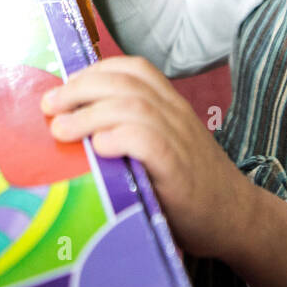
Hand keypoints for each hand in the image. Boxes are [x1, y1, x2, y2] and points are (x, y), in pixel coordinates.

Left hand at [42, 56, 252, 259]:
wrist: (237, 217)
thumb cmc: (190, 186)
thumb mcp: (164, 148)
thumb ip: (132, 134)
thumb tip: (75, 128)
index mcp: (171, 105)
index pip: (134, 68)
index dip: (95, 71)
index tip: (65, 87)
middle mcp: (176, 114)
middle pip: (125, 81)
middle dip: (80, 88)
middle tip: (50, 106)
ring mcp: (180, 138)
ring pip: (133, 105)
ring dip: (90, 113)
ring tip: (62, 129)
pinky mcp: (179, 169)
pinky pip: (149, 140)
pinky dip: (119, 137)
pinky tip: (98, 147)